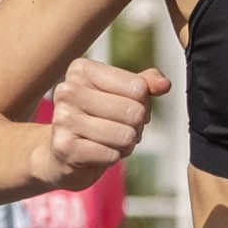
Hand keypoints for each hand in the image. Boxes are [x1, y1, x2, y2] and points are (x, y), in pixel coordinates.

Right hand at [39, 57, 165, 185]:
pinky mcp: (64, 147)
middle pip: (133, 111)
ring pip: (125, 135)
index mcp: (81, 69)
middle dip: (136, 127)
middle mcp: (67, 90)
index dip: (144, 104)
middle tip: (122, 129)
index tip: (129, 109)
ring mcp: (63, 119)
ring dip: (126, 144)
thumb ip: (145, 84)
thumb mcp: (121, 95)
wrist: (63, 154)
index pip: (138, 87)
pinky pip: (112, 155)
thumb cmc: (96, 119)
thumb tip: (164, 84)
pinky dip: (114, 158)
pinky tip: (100, 154)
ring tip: (111, 142)